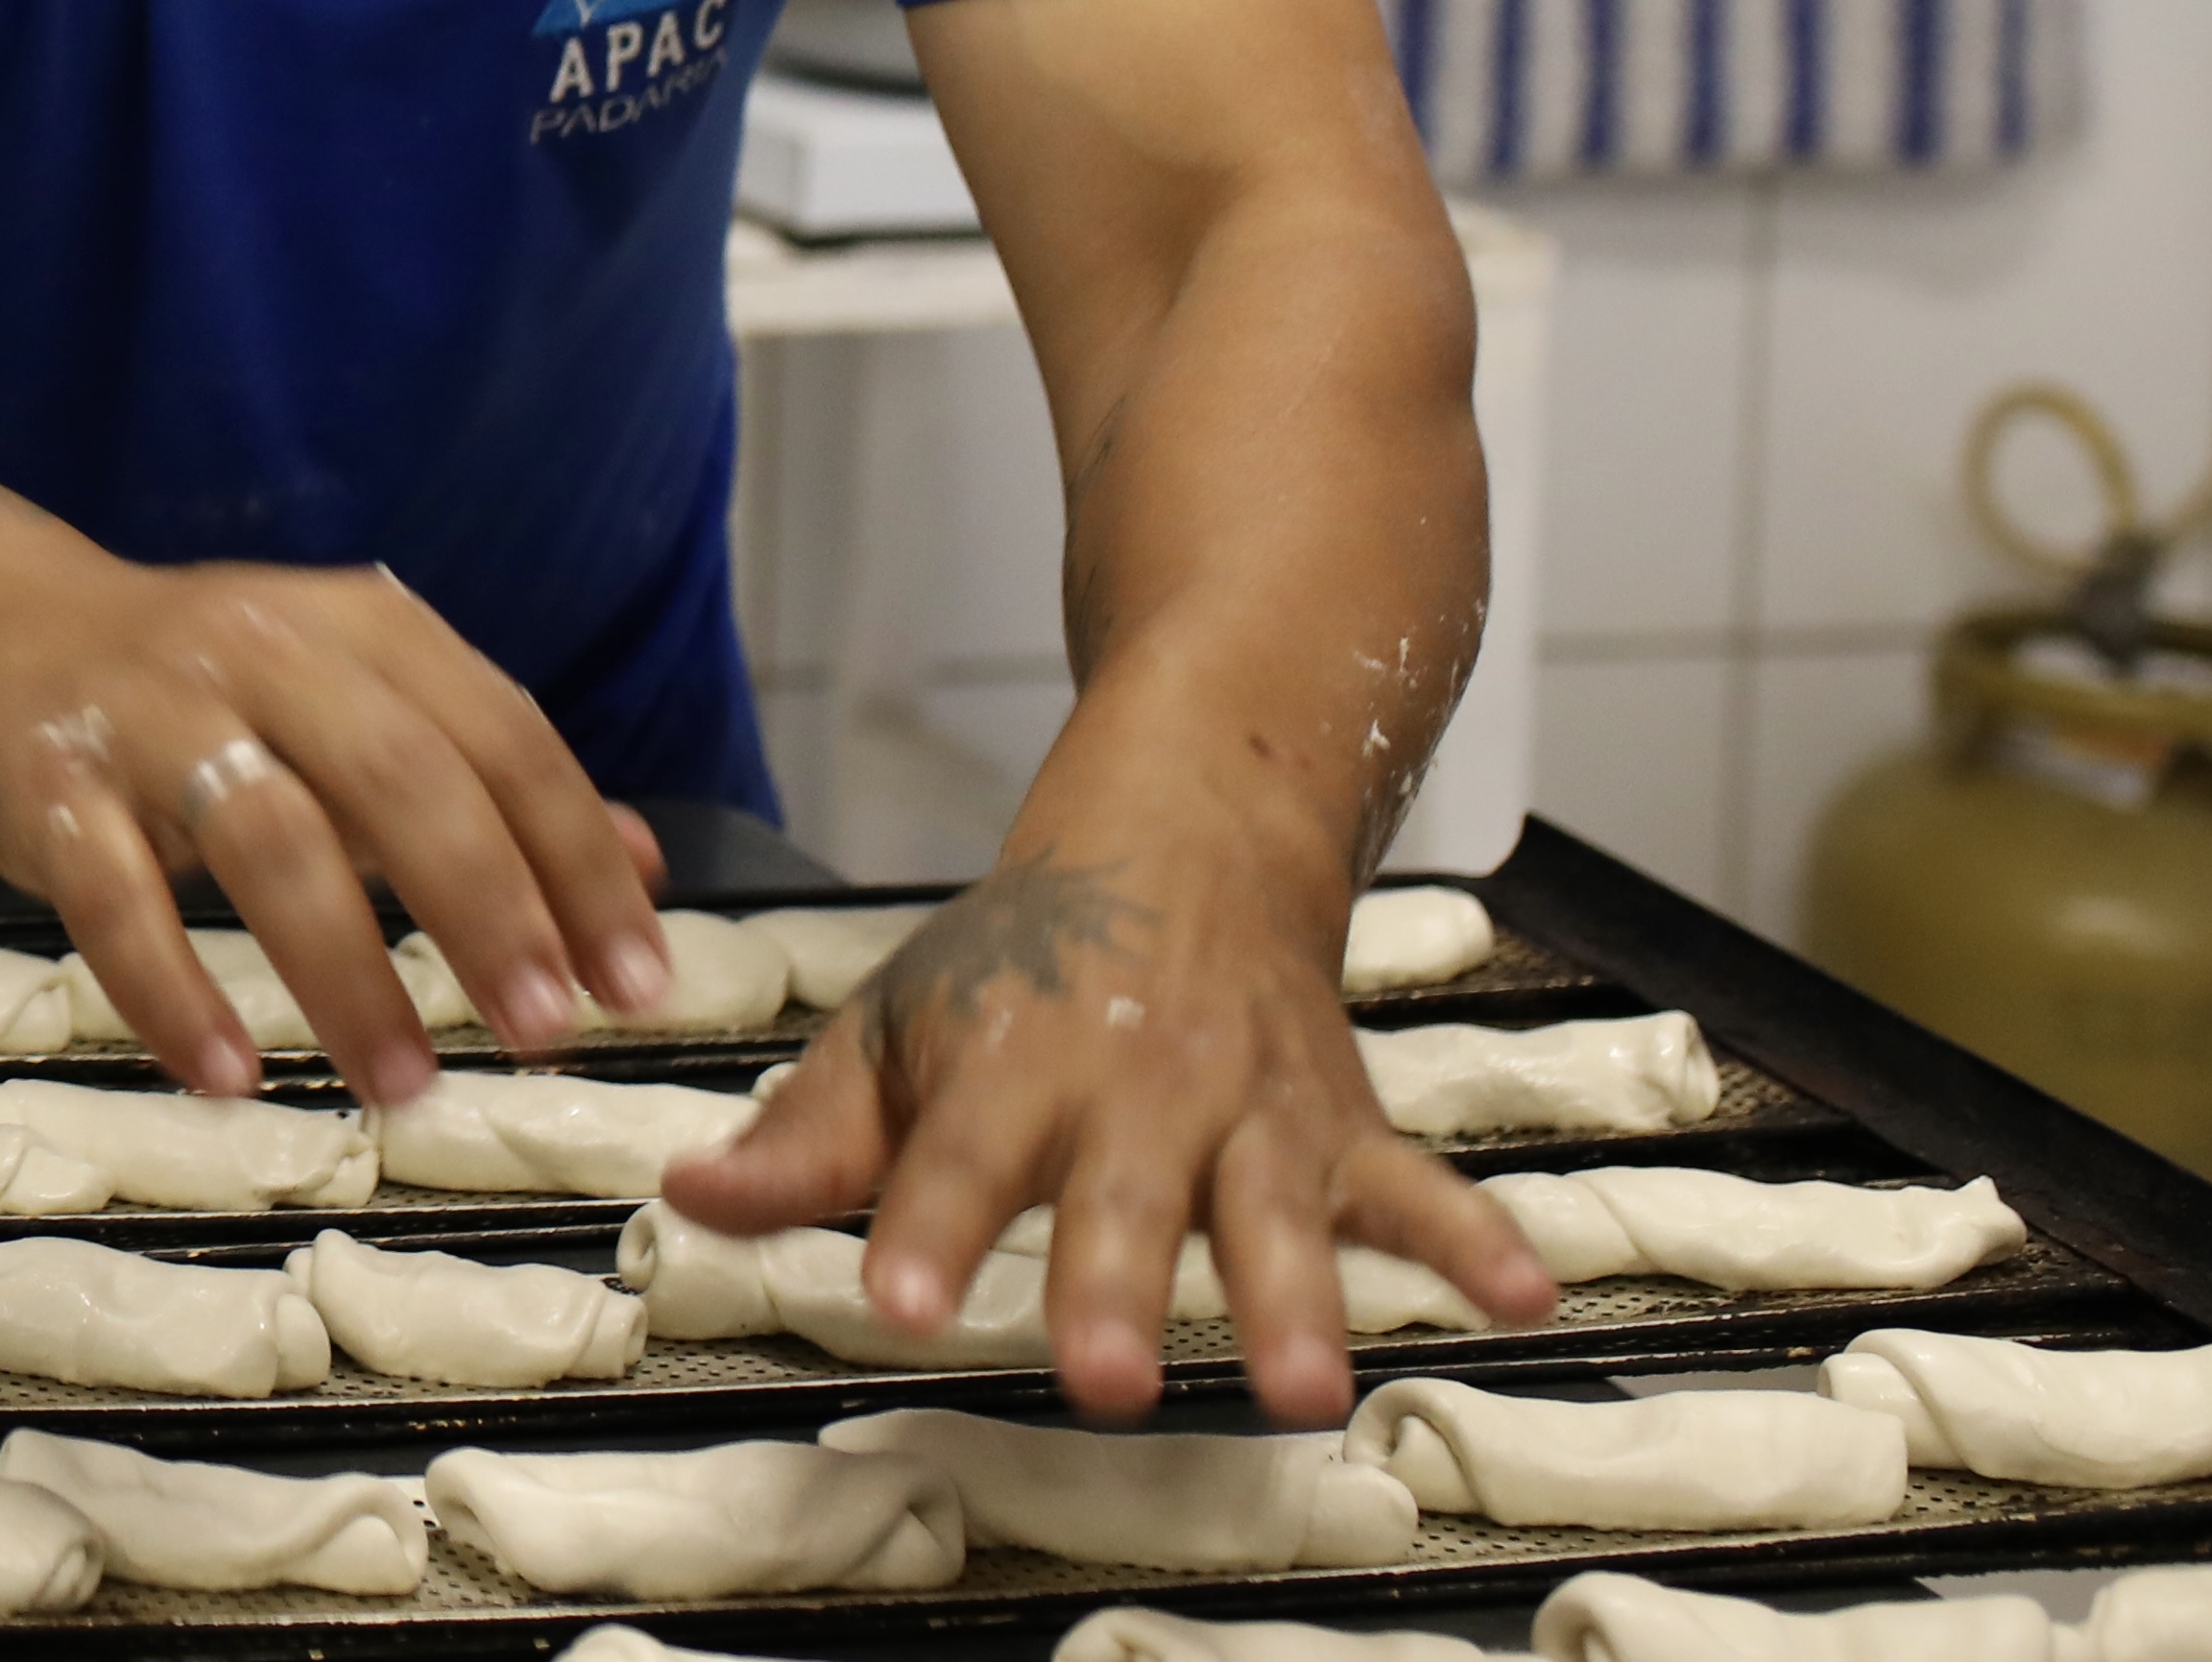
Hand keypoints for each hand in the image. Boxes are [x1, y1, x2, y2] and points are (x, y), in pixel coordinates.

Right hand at [0, 542, 681, 1103]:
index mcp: (356, 628)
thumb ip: (491, 780)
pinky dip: (172, 993)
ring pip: (266, 838)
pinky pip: (111, 897)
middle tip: (544, 1035)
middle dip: (487, 910)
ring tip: (405, 1087)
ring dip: (346, 972)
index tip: (638, 984)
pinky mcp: (47, 787)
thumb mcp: (352, 702)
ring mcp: (146, 716)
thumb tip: (646, 867)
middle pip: (398, 776)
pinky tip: (228, 1079)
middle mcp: (259, 652)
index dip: (579, 860)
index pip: (499, 735)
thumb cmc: (202, 691)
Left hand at [656, 814, 1554, 1422]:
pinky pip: (1418, 1184)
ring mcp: (1248, 1110)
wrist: (1183, 823)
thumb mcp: (894, 1027)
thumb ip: (803, 1137)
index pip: (951, 1158)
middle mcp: (1131, 1090)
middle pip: (1118, 1199)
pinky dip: (1475, 1236)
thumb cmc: (1017, 957)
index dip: (920, 1225)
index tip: (894, 1303)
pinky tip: (1525, 1297)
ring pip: (1271, 1208)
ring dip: (1294, 1295)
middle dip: (1112, 1287)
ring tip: (1312, 1387)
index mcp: (1006, 1065)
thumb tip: (686, 1205)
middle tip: (1106, 1380)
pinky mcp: (1341, 1124)